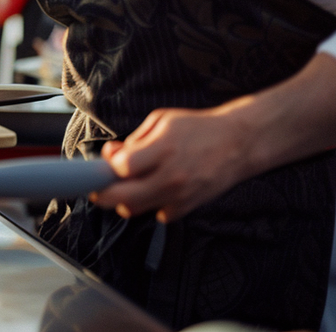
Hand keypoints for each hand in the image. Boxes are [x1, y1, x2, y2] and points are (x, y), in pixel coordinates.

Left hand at [91, 105, 255, 222]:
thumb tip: (111, 155)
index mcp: (164, 149)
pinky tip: (152, 190)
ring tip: (126, 184)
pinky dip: (149, 205)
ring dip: (122, 199)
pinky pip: (157, 214)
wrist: (239, 144)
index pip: (122, 168)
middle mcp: (172, 176)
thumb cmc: (198, 128)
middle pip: (123, 197)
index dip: (109, 166)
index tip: (108, 161)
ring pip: (135, 209)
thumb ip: (134, 140)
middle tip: (96, 186)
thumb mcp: (161, 121)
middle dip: (102, 193)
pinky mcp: (188, 207)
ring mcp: (181, 195)